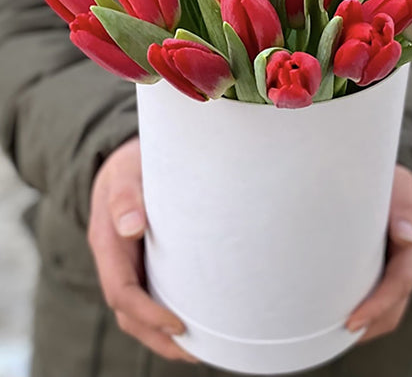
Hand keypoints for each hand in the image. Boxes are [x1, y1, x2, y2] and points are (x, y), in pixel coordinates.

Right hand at [88, 136, 198, 362]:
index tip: (180, 324)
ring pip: (140, 309)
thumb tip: (131, 226)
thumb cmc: (130, 166)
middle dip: (159, 337)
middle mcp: (116, 260)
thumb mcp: (126, 173)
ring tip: (201, 348)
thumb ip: (126, 196)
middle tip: (196, 352)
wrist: (127, 162)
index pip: (122, 292)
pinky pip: (151, 293)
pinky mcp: (144, 261)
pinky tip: (196, 318)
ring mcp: (129, 263)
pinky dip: (167, 313)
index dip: (148, 314)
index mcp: (107, 244)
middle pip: (130, 313)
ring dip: (164, 333)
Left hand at [345, 165, 411, 340]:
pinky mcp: (390, 268)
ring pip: (390, 307)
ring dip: (368, 321)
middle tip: (335, 335)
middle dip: (370, 323)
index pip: (399, 283)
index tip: (352, 321)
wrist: (394, 182)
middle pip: (395, 304)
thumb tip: (407, 235)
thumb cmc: (391, 182)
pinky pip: (382, 296)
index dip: (377, 305)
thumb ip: (403, 207)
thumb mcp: (398, 185)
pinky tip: (341, 312)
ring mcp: (402, 266)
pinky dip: (366, 309)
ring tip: (333, 333)